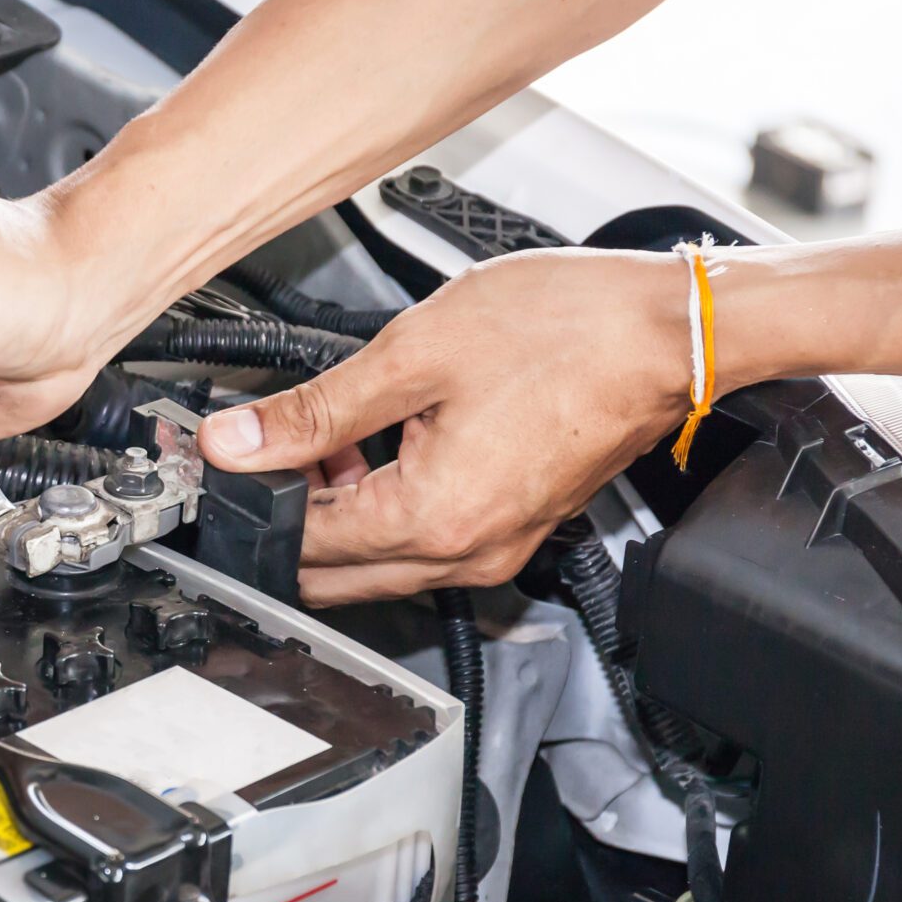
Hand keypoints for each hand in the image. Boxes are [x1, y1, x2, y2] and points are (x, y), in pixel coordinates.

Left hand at [197, 248, 693, 603]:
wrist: (675, 333)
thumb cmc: (572, 330)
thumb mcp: (414, 353)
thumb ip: (313, 410)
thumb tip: (235, 441)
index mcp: (430, 519)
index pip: (297, 540)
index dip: (250, 495)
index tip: (227, 454)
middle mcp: (463, 554)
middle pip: (329, 570)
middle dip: (288, 514)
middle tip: (271, 445)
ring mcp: (494, 549)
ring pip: (374, 562)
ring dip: (339, 510)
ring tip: (337, 433)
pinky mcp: (513, 531)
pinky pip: (424, 541)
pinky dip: (389, 506)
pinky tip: (387, 442)